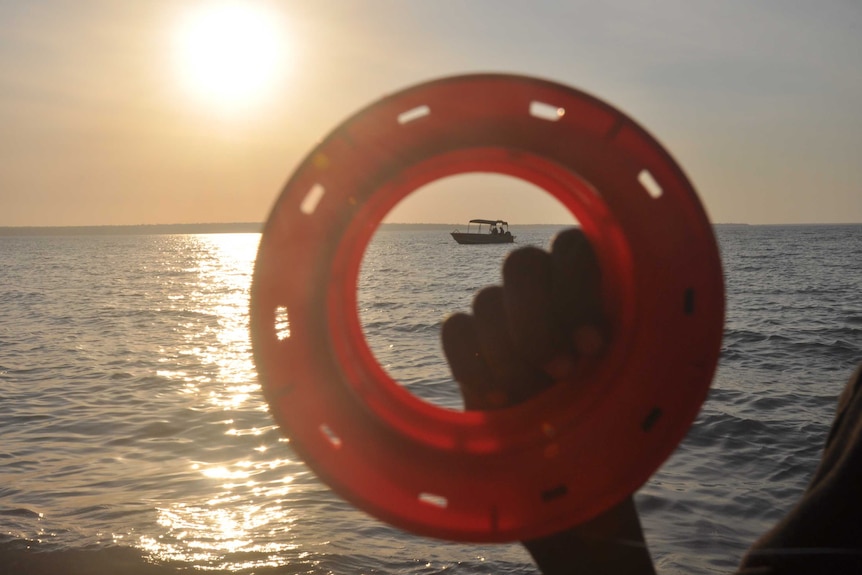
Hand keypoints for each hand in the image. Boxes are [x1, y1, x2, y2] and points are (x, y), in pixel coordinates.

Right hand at [441, 228, 655, 574]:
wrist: (572, 513)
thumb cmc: (613, 457)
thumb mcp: (636, 405)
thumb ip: (638, 354)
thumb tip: (645, 310)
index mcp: (596, 302)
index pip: (577, 247)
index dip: (580, 285)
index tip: (598, 347)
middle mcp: (548, 306)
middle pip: (522, 262)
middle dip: (538, 317)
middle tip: (564, 372)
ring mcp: (505, 330)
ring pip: (487, 298)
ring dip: (506, 348)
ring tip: (526, 399)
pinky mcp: (472, 357)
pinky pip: (455, 328)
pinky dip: (470, 361)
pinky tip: (493, 403)